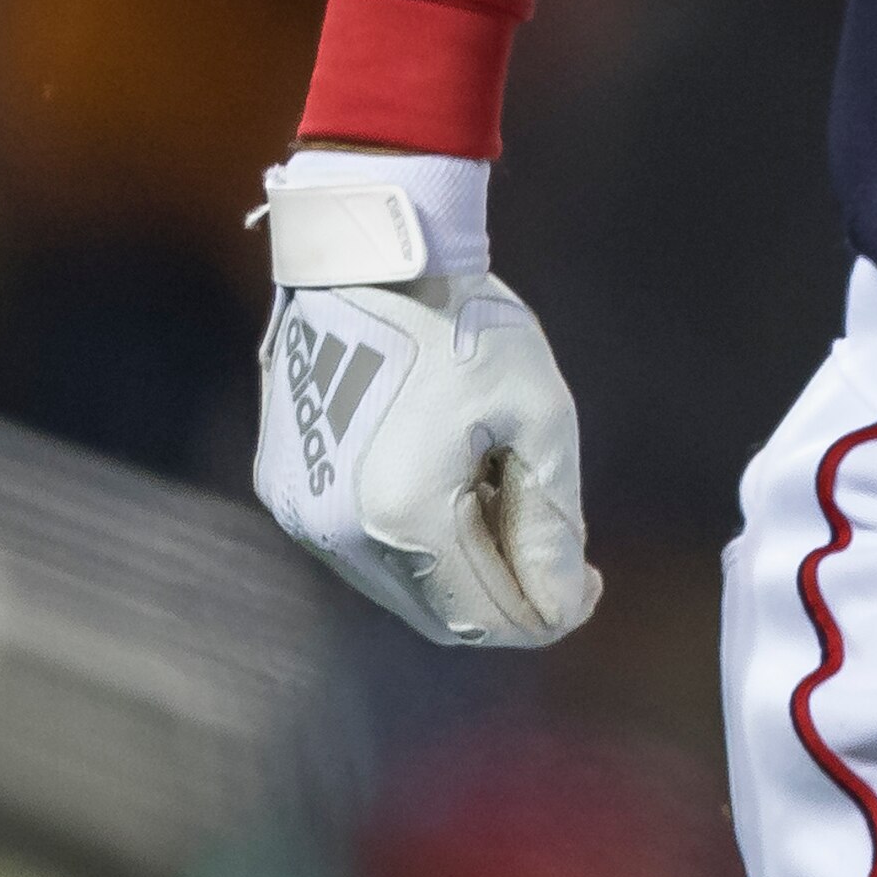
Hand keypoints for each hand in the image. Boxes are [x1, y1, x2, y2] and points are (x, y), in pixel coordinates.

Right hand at [248, 150, 600, 647]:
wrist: (364, 258)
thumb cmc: (463, 323)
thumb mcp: (538, 415)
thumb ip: (551, 521)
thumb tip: (564, 605)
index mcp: (405, 517)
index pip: (485, 618)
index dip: (547, 616)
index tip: (591, 584)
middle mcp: (339, 535)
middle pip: (440, 615)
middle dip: (507, 596)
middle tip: (560, 554)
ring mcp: (301, 516)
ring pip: (401, 588)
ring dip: (463, 568)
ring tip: (502, 496)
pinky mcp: (286, 490)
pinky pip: (364, 550)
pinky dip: (418, 542)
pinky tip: (451, 483)